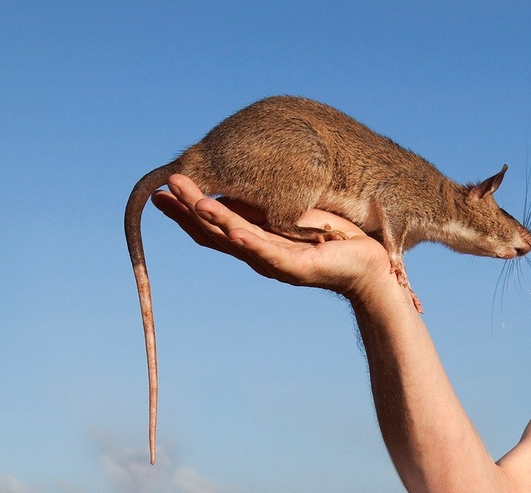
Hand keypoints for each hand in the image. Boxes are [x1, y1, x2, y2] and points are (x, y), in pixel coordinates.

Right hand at [150, 174, 393, 299]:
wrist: (368, 264)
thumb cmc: (332, 236)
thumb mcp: (285, 214)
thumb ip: (258, 207)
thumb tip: (227, 188)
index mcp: (253, 240)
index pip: (210, 225)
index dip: (184, 210)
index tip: (162, 191)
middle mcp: (257, 254)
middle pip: (214, 234)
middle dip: (188, 212)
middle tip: (164, 190)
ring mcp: (275, 263)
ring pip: (235, 240)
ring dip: (212, 220)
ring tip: (191, 200)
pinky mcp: (297, 267)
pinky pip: (269, 252)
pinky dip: (250, 242)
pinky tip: (234, 231)